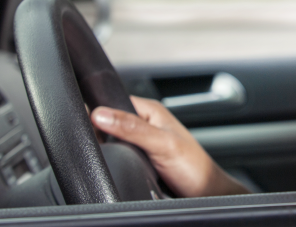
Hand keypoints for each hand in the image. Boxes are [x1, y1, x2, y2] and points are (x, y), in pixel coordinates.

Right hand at [91, 96, 249, 197]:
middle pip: (110, 122)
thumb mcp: (162, 144)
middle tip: (108, 146)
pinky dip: (115, 160)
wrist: (204, 193)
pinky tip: (119, 165)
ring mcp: (141, 141)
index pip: (113, 101)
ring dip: (110, 149)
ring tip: (117, 156)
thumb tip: (102, 115)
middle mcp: (145, 123)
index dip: (99, 112)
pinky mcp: (139, 158)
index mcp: (150, 110)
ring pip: (113, 141)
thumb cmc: (194, 166)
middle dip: (103, 133)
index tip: (91, 125)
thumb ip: (132, 128)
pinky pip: (118, 155)